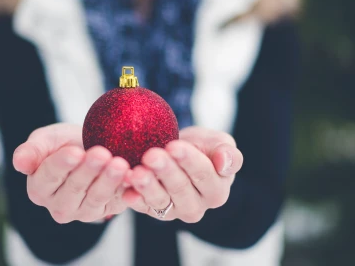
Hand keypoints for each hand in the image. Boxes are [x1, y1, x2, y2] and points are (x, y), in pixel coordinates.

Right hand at [13, 123, 129, 223]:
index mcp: (39, 188)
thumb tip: (19, 163)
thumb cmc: (64, 143)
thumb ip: (32, 150)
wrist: (91, 147)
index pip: (48, 177)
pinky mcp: (106, 211)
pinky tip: (133, 175)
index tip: (74, 152)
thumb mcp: (46, 140)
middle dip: (89, 170)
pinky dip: (125, 189)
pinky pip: (116, 201)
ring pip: (96, 197)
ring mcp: (84, 211)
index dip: (61, 165)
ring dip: (109, 181)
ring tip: (120, 163)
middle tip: (102, 154)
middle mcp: (59, 205)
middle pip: (74, 188)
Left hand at [122, 126, 242, 222]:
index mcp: (217, 191)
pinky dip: (134, 199)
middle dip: (165, 171)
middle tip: (152, 155)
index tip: (174, 146)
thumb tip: (224, 162)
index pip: (204, 175)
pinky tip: (126, 190)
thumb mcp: (219, 144)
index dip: (189, 160)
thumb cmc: (202, 148)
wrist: (178, 152)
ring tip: (137, 173)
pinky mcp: (152, 211)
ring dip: (147, 187)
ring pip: (160, 201)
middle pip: (180, 189)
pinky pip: (142, 206)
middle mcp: (196, 206)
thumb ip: (228, 154)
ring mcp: (173, 211)